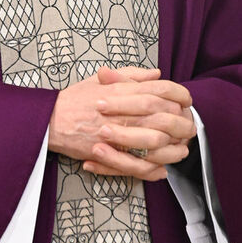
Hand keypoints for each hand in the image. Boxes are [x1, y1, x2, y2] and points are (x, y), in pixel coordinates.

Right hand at [48, 66, 195, 180]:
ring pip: (157, 144)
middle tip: (190, 127)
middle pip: (165, 117)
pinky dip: (155, 169)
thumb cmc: (76, 98)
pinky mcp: (110, 155)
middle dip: (183, 123)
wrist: (51, 120)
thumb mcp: (101, 78)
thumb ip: (132, 74)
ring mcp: (117, 135)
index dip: (179, 95)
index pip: (161, 90)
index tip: (187, 101)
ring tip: (182, 148)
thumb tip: (157, 74)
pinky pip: (140, 166)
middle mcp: (123, 111)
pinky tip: (163, 169)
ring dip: (174, 148)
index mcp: (122, 90)